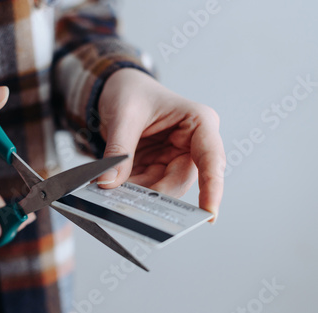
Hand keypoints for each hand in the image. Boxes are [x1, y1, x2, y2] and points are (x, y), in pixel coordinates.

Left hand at [97, 68, 225, 220]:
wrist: (117, 89)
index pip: (211, 159)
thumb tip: (109, 182)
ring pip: (161, 188)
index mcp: (198, 123)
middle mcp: (192, 145)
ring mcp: (174, 158)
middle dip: (155, 194)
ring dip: (138, 194)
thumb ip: (118, 150)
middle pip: (181, 180)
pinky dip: (129, 190)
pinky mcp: (157, 168)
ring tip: (113, 195)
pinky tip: (113, 190)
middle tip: (128, 204)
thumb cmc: (130, 91)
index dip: (212, 188)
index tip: (210, 214)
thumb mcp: (124, 115)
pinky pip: (146, 186)